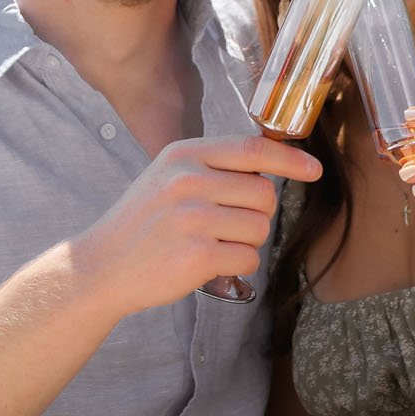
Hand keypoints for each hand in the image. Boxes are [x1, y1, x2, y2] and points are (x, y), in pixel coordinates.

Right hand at [79, 134, 319, 316]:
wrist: (101, 267)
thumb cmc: (143, 223)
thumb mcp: (167, 176)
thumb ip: (212, 166)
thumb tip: (271, 164)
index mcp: (184, 154)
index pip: (252, 149)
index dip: (290, 159)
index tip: (313, 169)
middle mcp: (189, 180)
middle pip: (264, 194)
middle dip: (256, 215)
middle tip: (225, 226)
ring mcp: (193, 217)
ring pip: (260, 228)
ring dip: (245, 242)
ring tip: (209, 244)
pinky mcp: (198, 254)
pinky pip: (248, 258)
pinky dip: (236, 265)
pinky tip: (206, 264)